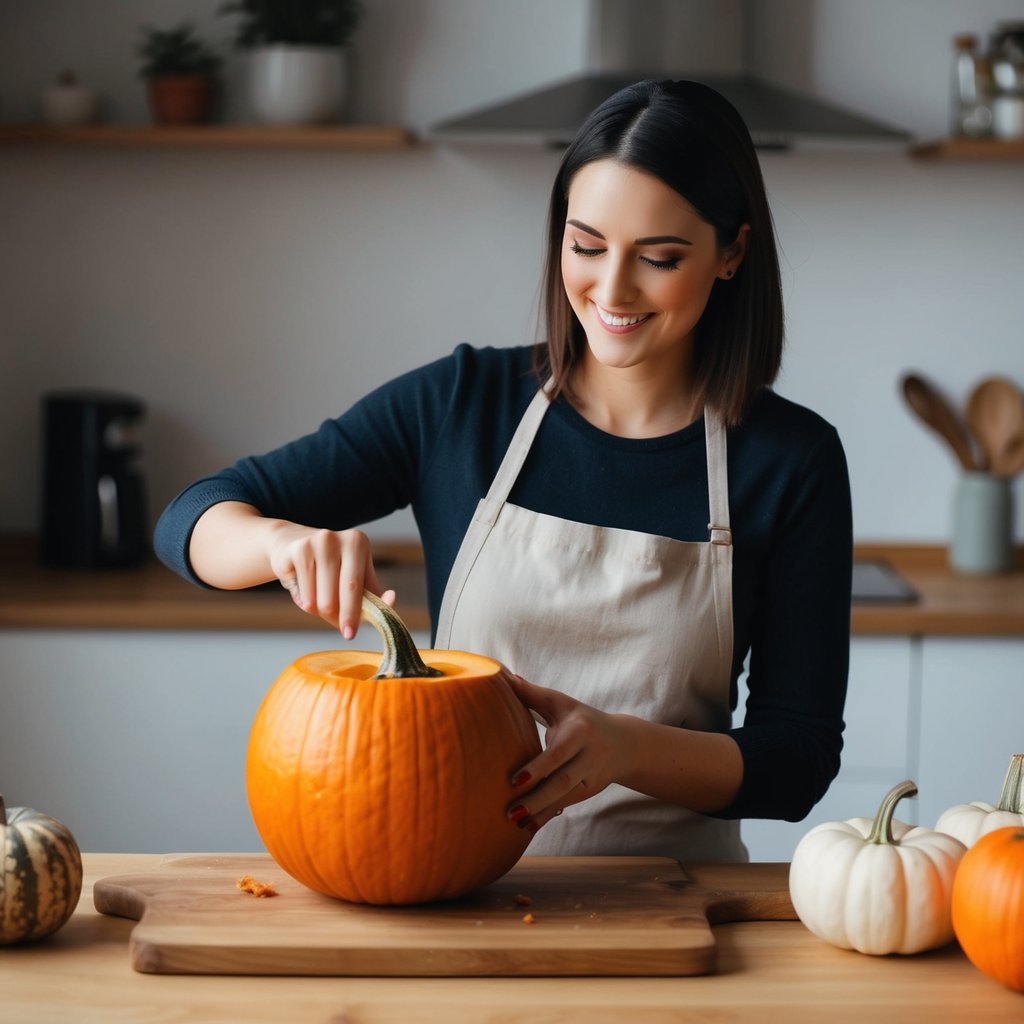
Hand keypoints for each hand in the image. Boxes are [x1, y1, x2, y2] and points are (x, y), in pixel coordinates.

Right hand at [268, 524, 393, 637]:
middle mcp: (338, 539)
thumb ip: (372, 594)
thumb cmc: (328, 569)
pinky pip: (301, 593)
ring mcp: (316, 542)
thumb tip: (391, 599)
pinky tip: (303, 589)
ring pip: (317, 599)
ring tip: (316, 598)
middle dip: (337, 616)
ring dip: (317, 609)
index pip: (357, 586)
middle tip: (341, 628)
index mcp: (358, 543)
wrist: (289, 545)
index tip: (350, 634)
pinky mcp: (297, 550)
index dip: (353, 613)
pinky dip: (302, 601)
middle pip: (337, 594)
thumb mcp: (352, 577)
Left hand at [505, 675, 626, 833]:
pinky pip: (568, 804)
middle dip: (537, 798)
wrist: (624, 743)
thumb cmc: (581, 718)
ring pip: (566, 797)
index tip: (515, 780)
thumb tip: (504, 677)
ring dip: (541, 811)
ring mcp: (593, 775)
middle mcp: (590, 755)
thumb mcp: (561, 703)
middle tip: (510, 810)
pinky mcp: (592, 791)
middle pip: (563, 781)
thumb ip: (533, 694)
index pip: (558, 753)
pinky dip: (549, 815)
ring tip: (515, 822)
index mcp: (580, 731)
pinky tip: (529, 827)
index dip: (538, 767)